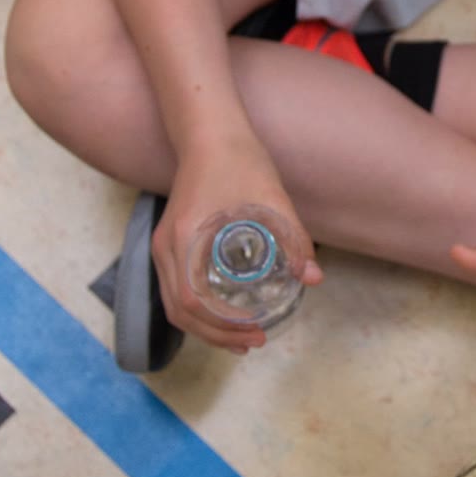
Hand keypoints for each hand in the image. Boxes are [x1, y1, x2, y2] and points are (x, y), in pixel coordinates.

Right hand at [153, 133, 321, 355]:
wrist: (209, 133)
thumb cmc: (239, 160)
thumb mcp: (272, 198)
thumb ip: (292, 238)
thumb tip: (313, 278)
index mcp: (186, 238)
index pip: (192, 302)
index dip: (222, 326)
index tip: (255, 332)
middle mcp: (166, 246)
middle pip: (178, 311)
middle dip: (215, 335)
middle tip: (254, 342)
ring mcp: (162, 245)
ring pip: (173, 304)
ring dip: (204, 328)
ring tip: (241, 339)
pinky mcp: (168, 242)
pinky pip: (174, 288)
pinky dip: (195, 310)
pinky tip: (222, 315)